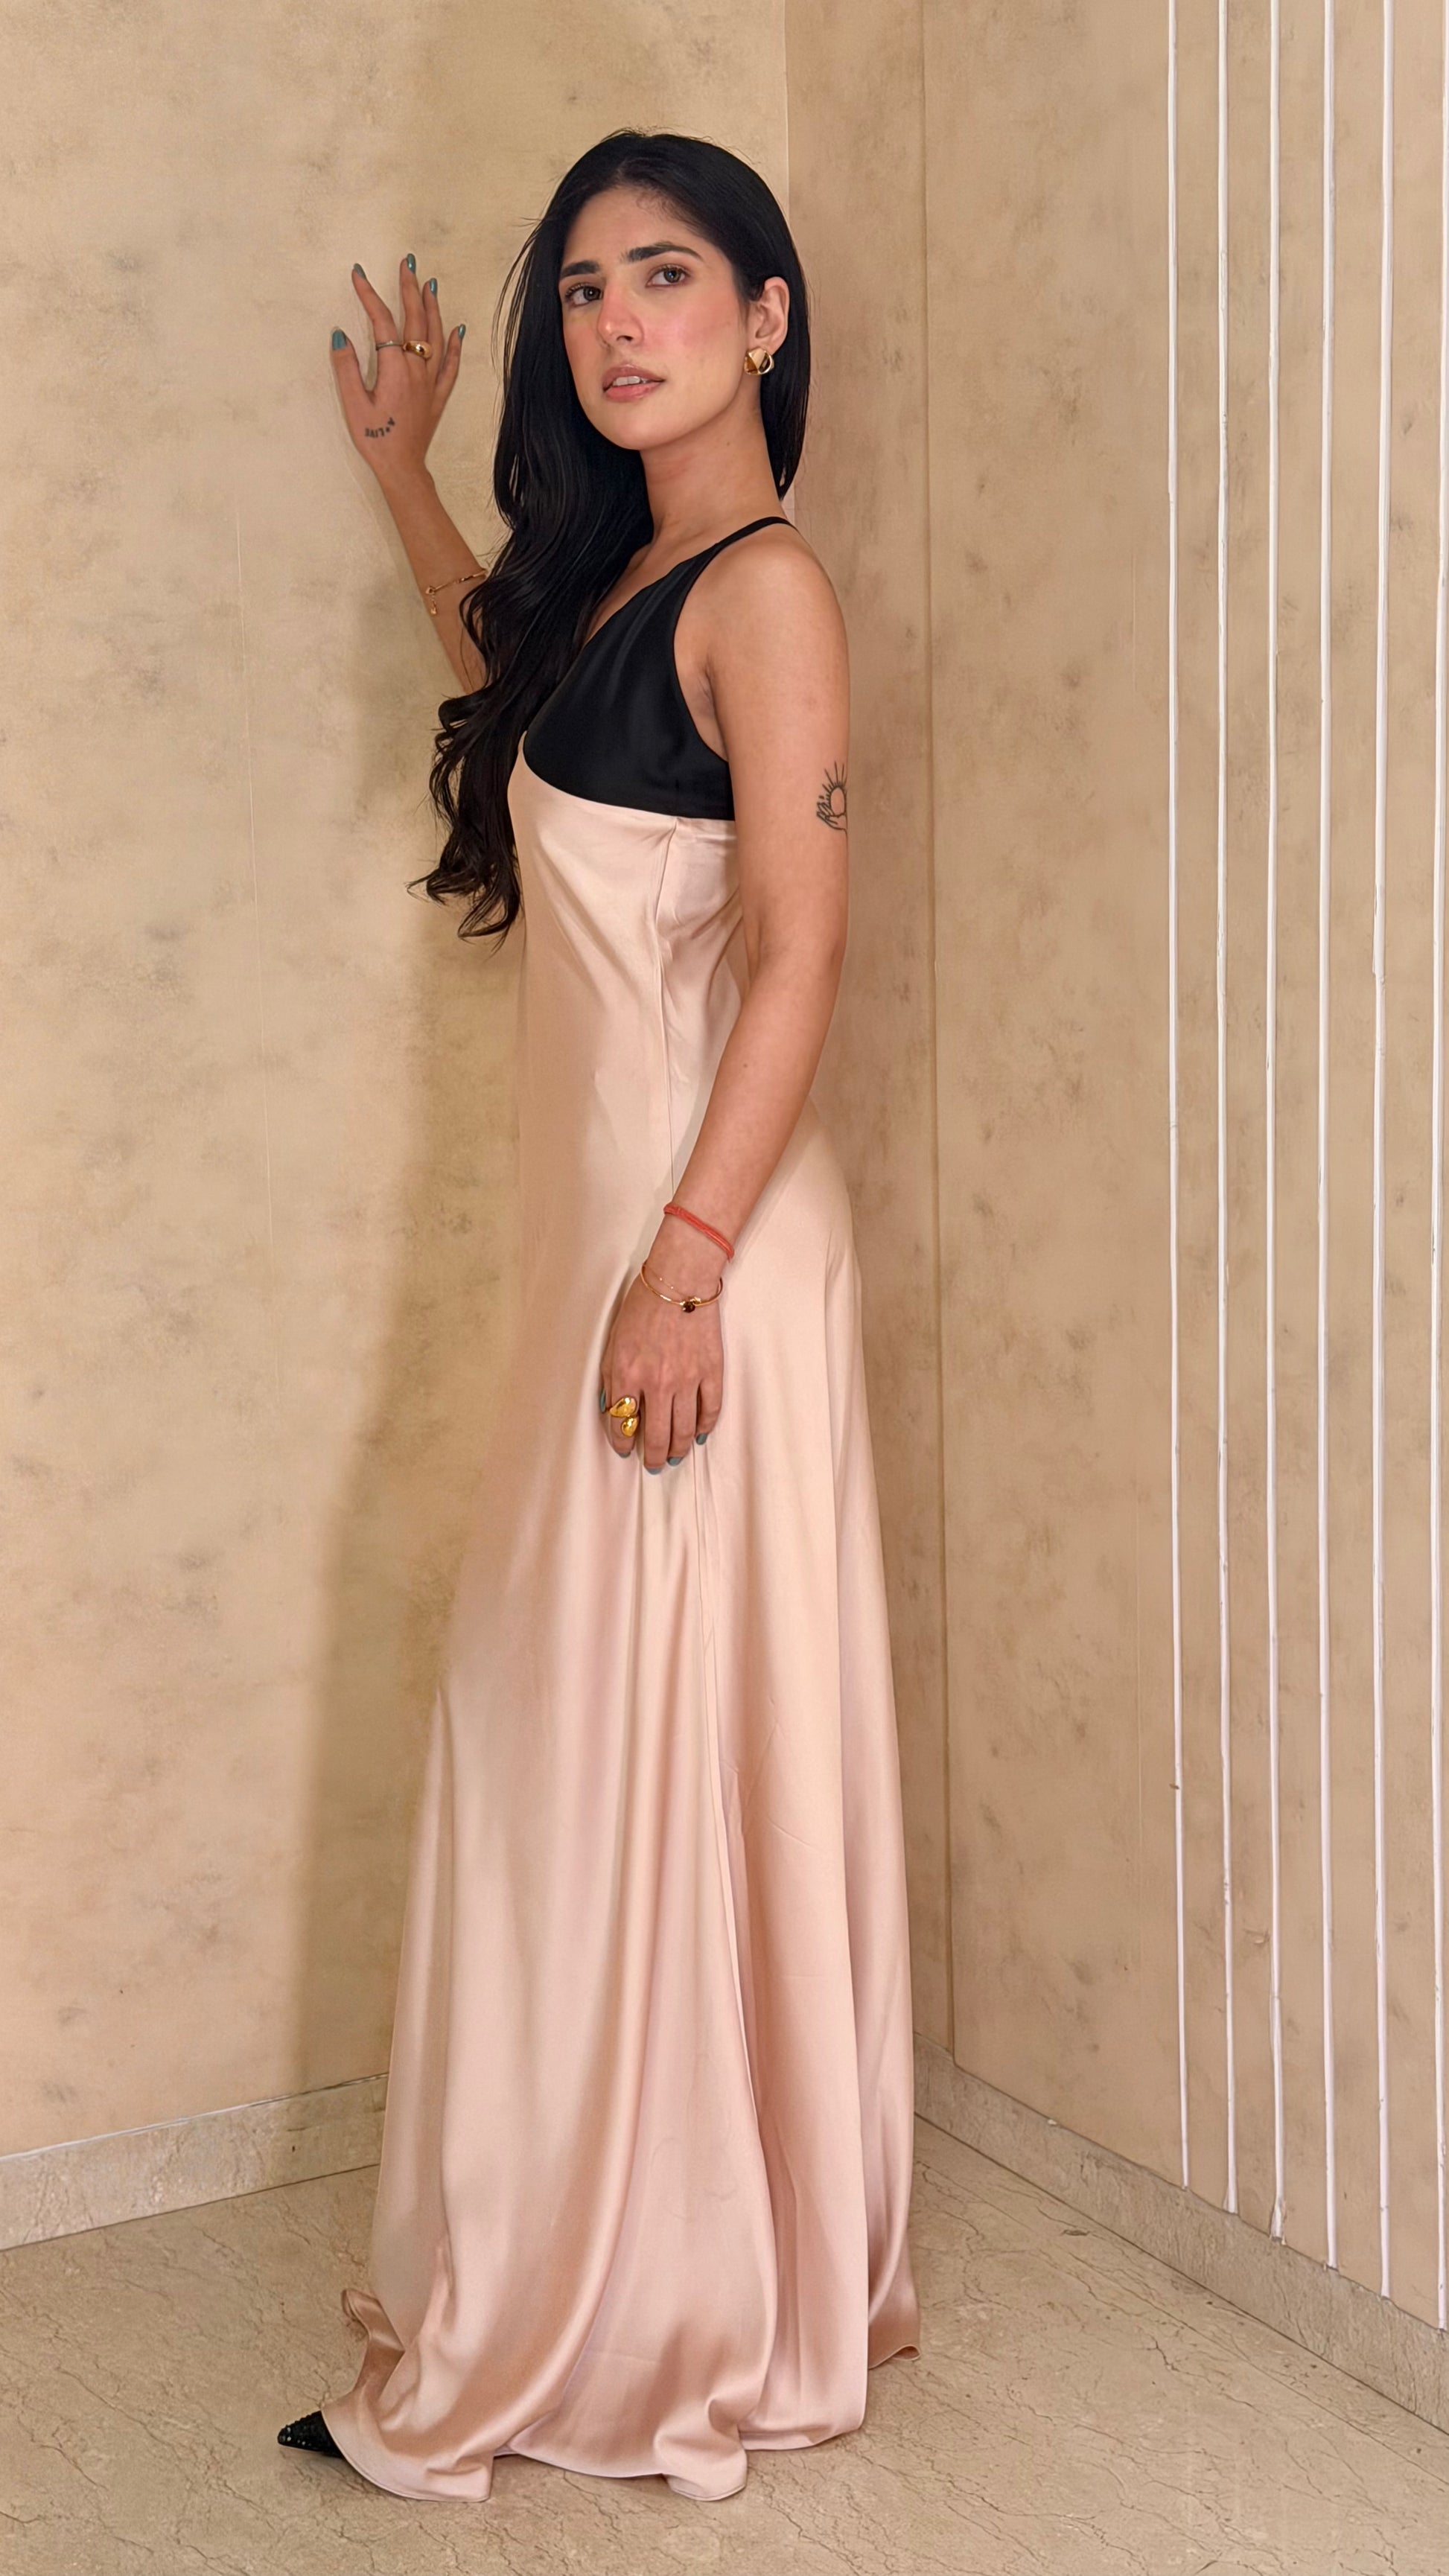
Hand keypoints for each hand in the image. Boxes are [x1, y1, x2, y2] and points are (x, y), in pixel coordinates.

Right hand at [330, 255, 463, 483]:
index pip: (382, 321)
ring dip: (432, 307)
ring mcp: (431, 383)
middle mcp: (417, 370)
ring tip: (429, 283)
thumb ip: (346, 367)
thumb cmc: (375, 439)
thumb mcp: (353, 404)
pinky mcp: (438, 397)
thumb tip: (341, 334)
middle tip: (406, 262)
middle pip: (414, 320)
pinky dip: (454, 345)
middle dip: (408, 288)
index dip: (370, 295)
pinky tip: (457, 329)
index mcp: (394, 368)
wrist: (402, 468)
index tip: (359, 274)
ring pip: (435, 336)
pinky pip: (451, 366)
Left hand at [600, 1249, 725, 1470]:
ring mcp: (687, 1379)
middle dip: (653, 1457)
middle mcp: (656, 1383)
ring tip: (675, 1456)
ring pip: (684, 1431)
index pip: (622, 1425)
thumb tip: (612, 1408)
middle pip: (656, 1437)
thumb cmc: (642, 1306)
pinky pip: (710, 1410)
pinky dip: (705, 1427)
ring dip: (679, 1449)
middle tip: (653, 1464)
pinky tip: (700, 1434)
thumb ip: (612, 1378)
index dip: (623, 1444)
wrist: (680, 1280)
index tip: (626, 1451)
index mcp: (627, 1375)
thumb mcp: (613, 1342)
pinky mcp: (711, 1371)